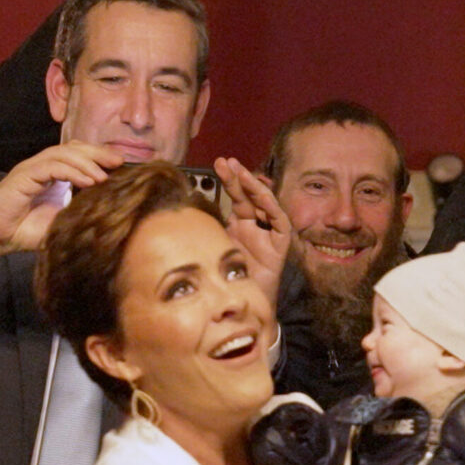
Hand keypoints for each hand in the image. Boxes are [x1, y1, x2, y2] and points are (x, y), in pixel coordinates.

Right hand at [0, 141, 129, 267]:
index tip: (121, 165)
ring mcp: (31, 168)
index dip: (98, 156)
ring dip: (87, 162)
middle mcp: (42, 166)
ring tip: (106, 175)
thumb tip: (108, 212)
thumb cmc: (23, 230)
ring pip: (63, 154)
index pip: (77, 154)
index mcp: (52, 174)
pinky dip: (71, 171)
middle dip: (97, 153)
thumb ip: (78, 212)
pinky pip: (51, 166)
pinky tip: (88, 181)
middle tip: (120, 161)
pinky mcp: (23, 175)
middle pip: (73, 148)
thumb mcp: (59, 222)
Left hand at [213, 157, 289, 304]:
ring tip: (243, 173)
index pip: (235, 197)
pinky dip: (272, 208)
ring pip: (265, 204)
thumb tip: (184, 213)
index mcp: (238, 224)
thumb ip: (207, 230)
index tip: (217, 165)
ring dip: (255, 187)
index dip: (228, 180)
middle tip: (226, 162)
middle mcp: (254, 225)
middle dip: (238, 177)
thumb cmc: (228, 277)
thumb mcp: (214, 247)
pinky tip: (262, 197)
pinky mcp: (280, 245)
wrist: (243, 303)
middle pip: (248, 196)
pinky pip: (280, 222)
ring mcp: (268, 233)